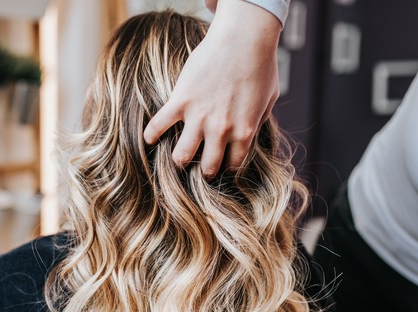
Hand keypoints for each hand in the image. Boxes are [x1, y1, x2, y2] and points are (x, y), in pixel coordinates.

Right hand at [143, 0, 281, 177]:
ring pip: (181, 155)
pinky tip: (149, 139)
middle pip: (207, 167)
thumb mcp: (269, 98)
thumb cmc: (261, 64)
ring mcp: (198, 116)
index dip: (227, 166)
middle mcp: (221, 130)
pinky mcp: (180, 100)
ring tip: (179, 156)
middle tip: (200, 164)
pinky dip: (151, 135)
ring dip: (180, 159)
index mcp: (244, 131)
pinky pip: (159, 125)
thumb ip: (258, 121)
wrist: (244, 37)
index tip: (222, 162)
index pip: (233, 164)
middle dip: (204, 169)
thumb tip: (250, 134)